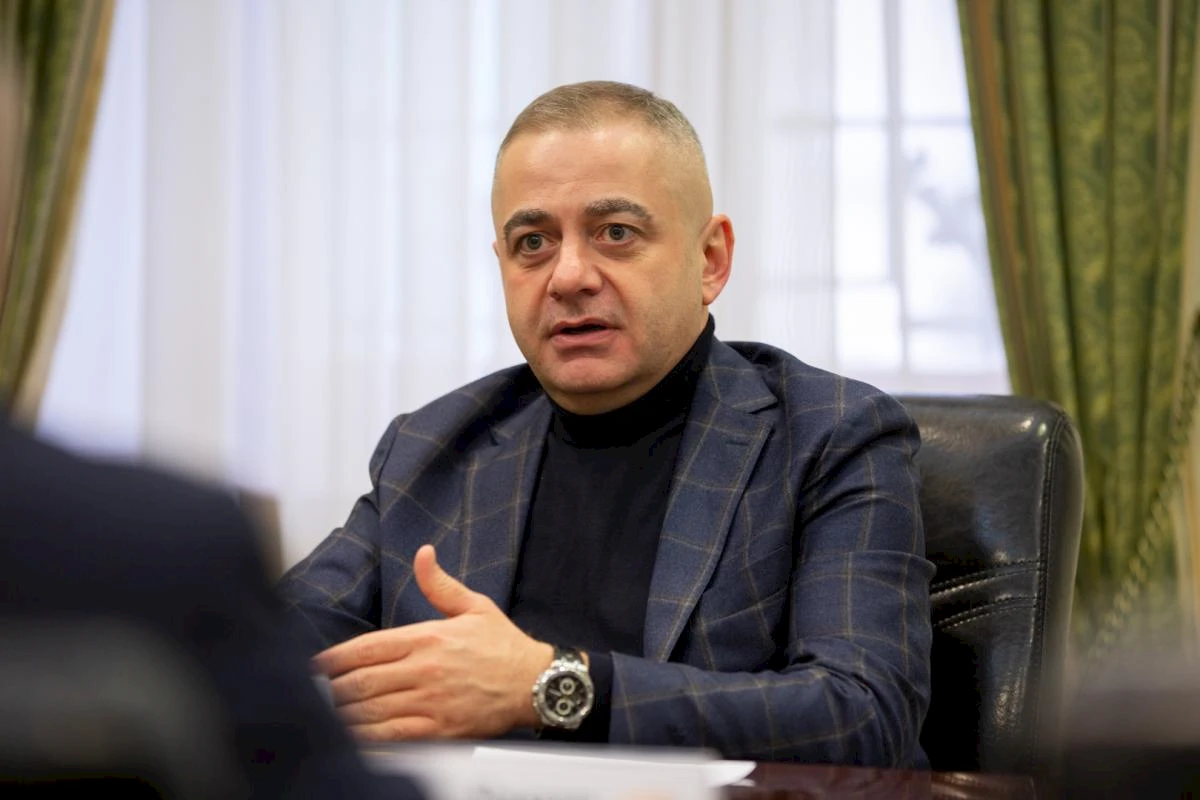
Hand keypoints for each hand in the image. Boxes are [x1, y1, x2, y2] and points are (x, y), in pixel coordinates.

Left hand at [313, 544, 553, 741]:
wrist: (537, 683)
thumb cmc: (505, 647)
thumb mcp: (474, 606)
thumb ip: (439, 584)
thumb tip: (423, 554)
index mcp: (428, 638)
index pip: (367, 648)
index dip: (334, 659)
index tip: (316, 665)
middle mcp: (425, 670)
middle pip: (363, 681)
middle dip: (332, 689)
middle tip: (314, 693)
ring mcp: (432, 701)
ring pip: (373, 710)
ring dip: (345, 714)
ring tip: (327, 715)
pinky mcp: (441, 729)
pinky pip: (394, 736)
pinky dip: (369, 737)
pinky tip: (354, 737)